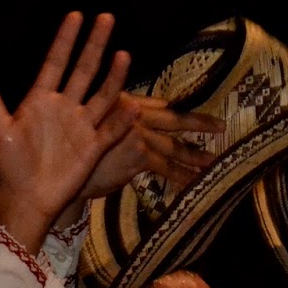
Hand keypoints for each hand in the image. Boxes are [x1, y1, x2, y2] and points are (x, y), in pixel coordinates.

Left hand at [0, 12, 137, 252]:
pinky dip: (121, 119)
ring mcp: (81, 125)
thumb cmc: (10, 163)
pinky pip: (110, 130)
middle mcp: (64, 107)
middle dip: (95, 44)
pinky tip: (132, 105)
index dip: (65, 39)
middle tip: (106, 17)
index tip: (75, 16)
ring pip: (102, 95)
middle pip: (84, 69)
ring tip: (123, 53)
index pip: (56, 62)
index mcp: (41, 99)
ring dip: (113, 76)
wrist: (26, 197)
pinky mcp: (92, 147)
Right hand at [60, 95, 223, 217]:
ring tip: (215, 161)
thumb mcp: (100, 128)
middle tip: (222, 126)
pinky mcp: (139, 155)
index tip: (201, 116)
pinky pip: (167, 168)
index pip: (161, 107)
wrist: (64, 170)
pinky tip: (196, 183)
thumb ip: (122, 124)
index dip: (183, 112)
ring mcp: (138, 133)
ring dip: (196, 156)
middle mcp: (134, 114)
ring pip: (175, 146)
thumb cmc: (78, 150)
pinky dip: (182, 177)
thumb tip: (144, 126)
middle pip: (175, 119)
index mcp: (127, 105)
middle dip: (200, 123)